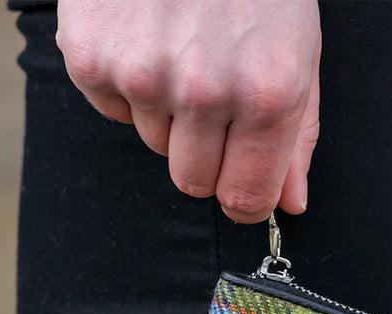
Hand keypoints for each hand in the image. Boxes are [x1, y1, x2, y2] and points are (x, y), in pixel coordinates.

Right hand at [57, 0, 320, 222]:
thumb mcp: (298, 49)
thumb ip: (296, 135)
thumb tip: (289, 203)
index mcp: (267, 95)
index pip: (245, 198)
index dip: (242, 196)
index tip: (240, 184)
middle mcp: (206, 91)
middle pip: (193, 181)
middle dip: (204, 151)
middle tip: (210, 93)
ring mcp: (145, 74)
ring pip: (154, 143)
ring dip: (165, 109)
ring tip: (179, 44)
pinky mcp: (93, 58)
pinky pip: (112, 108)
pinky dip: (126, 81)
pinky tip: (143, 32)